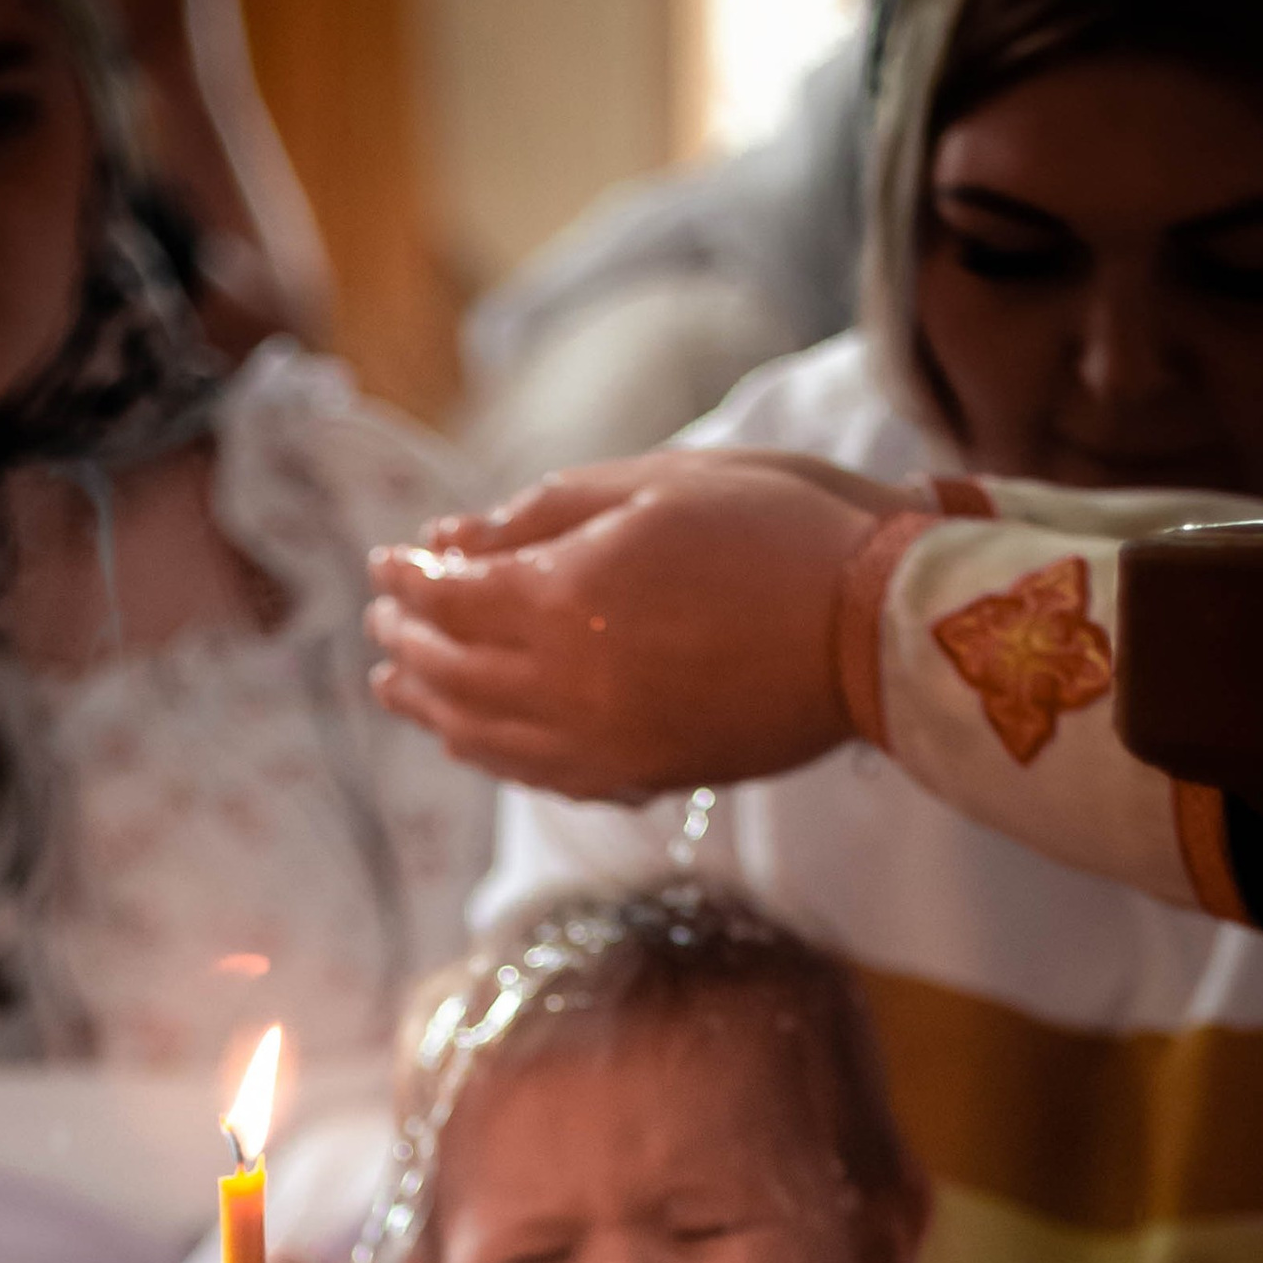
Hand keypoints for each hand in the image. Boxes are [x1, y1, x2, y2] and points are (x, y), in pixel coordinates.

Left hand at [364, 454, 876, 799]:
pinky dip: (491, 756)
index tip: (384, 561)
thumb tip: (454, 535)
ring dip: (431, 708)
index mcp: (562, 600)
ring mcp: (603, 744)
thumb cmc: (778, 529)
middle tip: (384, 621)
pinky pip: (540, 777)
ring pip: (483, 737)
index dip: (407, 579)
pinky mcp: (644, 777)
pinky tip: (472, 744)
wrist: (878, 627)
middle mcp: (565, 687)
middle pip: (450, 673)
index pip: (446, 597)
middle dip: (408, 643)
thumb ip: (545, 513)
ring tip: (399, 687)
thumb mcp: (655, 485)